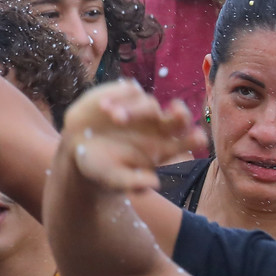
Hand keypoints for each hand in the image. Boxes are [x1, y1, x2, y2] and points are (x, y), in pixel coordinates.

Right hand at [60, 82, 201, 192]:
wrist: (76, 146)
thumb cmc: (100, 166)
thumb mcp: (113, 178)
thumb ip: (132, 182)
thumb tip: (154, 183)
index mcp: (160, 148)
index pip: (185, 142)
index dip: (193, 139)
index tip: (199, 137)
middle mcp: (156, 127)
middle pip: (178, 118)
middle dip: (182, 114)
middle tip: (177, 111)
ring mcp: (141, 109)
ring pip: (149, 105)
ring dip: (135, 111)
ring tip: (115, 118)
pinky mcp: (125, 95)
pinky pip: (129, 92)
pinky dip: (119, 98)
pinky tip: (104, 108)